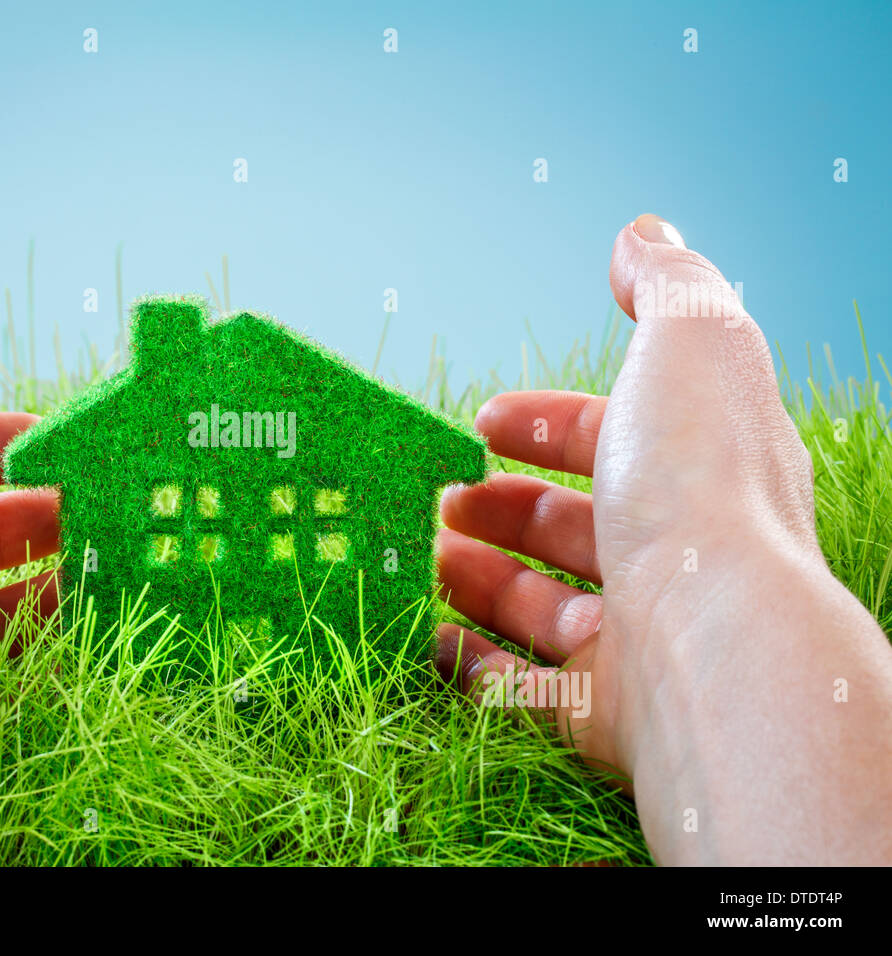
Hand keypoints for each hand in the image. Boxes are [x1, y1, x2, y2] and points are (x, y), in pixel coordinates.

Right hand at [435, 215, 891, 863]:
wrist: (711, 646)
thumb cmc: (698, 487)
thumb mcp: (690, 345)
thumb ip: (666, 283)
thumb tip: (642, 233)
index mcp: (699, 473)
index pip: (618, 440)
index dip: (548, 423)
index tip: (482, 420)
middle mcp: (677, 559)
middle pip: (573, 527)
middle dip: (499, 504)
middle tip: (438, 495)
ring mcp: (640, 642)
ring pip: (541, 606)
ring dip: (474, 575)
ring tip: (417, 552)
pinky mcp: (602, 714)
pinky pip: (523, 688)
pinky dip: (471, 660)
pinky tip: (427, 630)